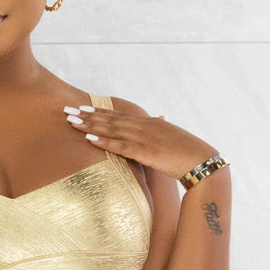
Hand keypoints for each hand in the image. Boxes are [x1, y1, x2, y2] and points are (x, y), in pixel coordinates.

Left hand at [64, 102, 217, 180]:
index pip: (119, 115)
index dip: (99, 111)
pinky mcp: (146, 152)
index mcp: (149, 122)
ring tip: (72, 121)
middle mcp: (144, 126)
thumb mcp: (171, 137)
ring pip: (111, 129)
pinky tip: (89, 139)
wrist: (202, 161)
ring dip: (90, 125)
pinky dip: (104, 142)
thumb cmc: (187, 153)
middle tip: (67, 110)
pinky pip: (121, 146)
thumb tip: (159, 117)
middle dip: (87, 115)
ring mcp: (144, 138)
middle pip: (110, 119)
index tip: (82, 107)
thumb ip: (161, 127)